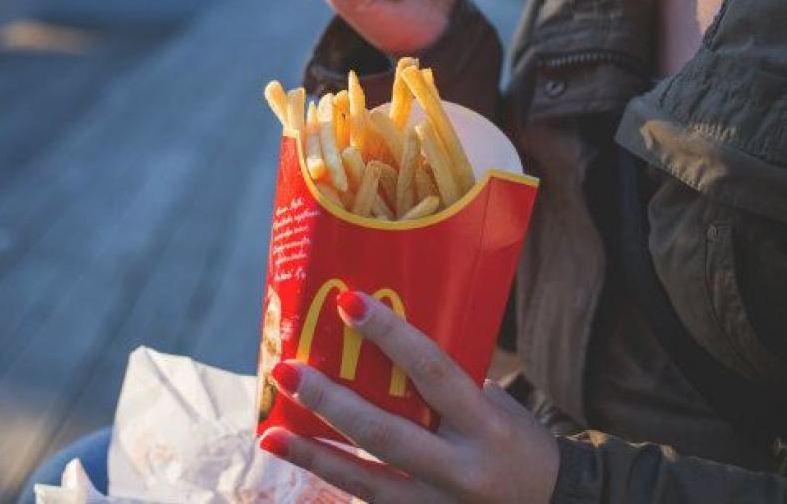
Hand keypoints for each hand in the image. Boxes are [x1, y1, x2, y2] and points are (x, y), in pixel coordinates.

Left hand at [259, 291, 559, 502]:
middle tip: (288, 372)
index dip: (391, 336)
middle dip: (330, 402)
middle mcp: (461, 470)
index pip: (433, 371)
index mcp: (485, 425)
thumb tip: (385, 342)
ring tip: (270, 434)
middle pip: (384, 433)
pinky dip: (335, 483)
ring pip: (365, 483)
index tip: (349, 302)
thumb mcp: (495, 405)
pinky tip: (300, 463)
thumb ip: (447, 383)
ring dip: (313, 456)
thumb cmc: (516, 442)